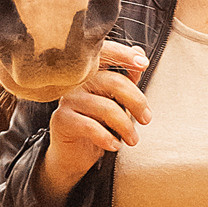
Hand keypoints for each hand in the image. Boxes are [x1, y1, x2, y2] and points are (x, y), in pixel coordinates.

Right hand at [39, 40, 150, 200]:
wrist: (73, 154)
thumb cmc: (96, 125)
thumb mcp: (115, 102)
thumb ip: (125, 80)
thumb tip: (139, 52)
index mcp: (91, 74)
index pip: (106, 55)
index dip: (125, 55)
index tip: (144, 64)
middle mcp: (77, 82)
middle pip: (113, 82)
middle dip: (136, 101)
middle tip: (146, 119)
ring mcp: (67, 100)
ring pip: (106, 107)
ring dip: (126, 126)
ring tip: (133, 140)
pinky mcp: (61, 119)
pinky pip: (90, 126)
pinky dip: (107, 138)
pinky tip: (114, 145)